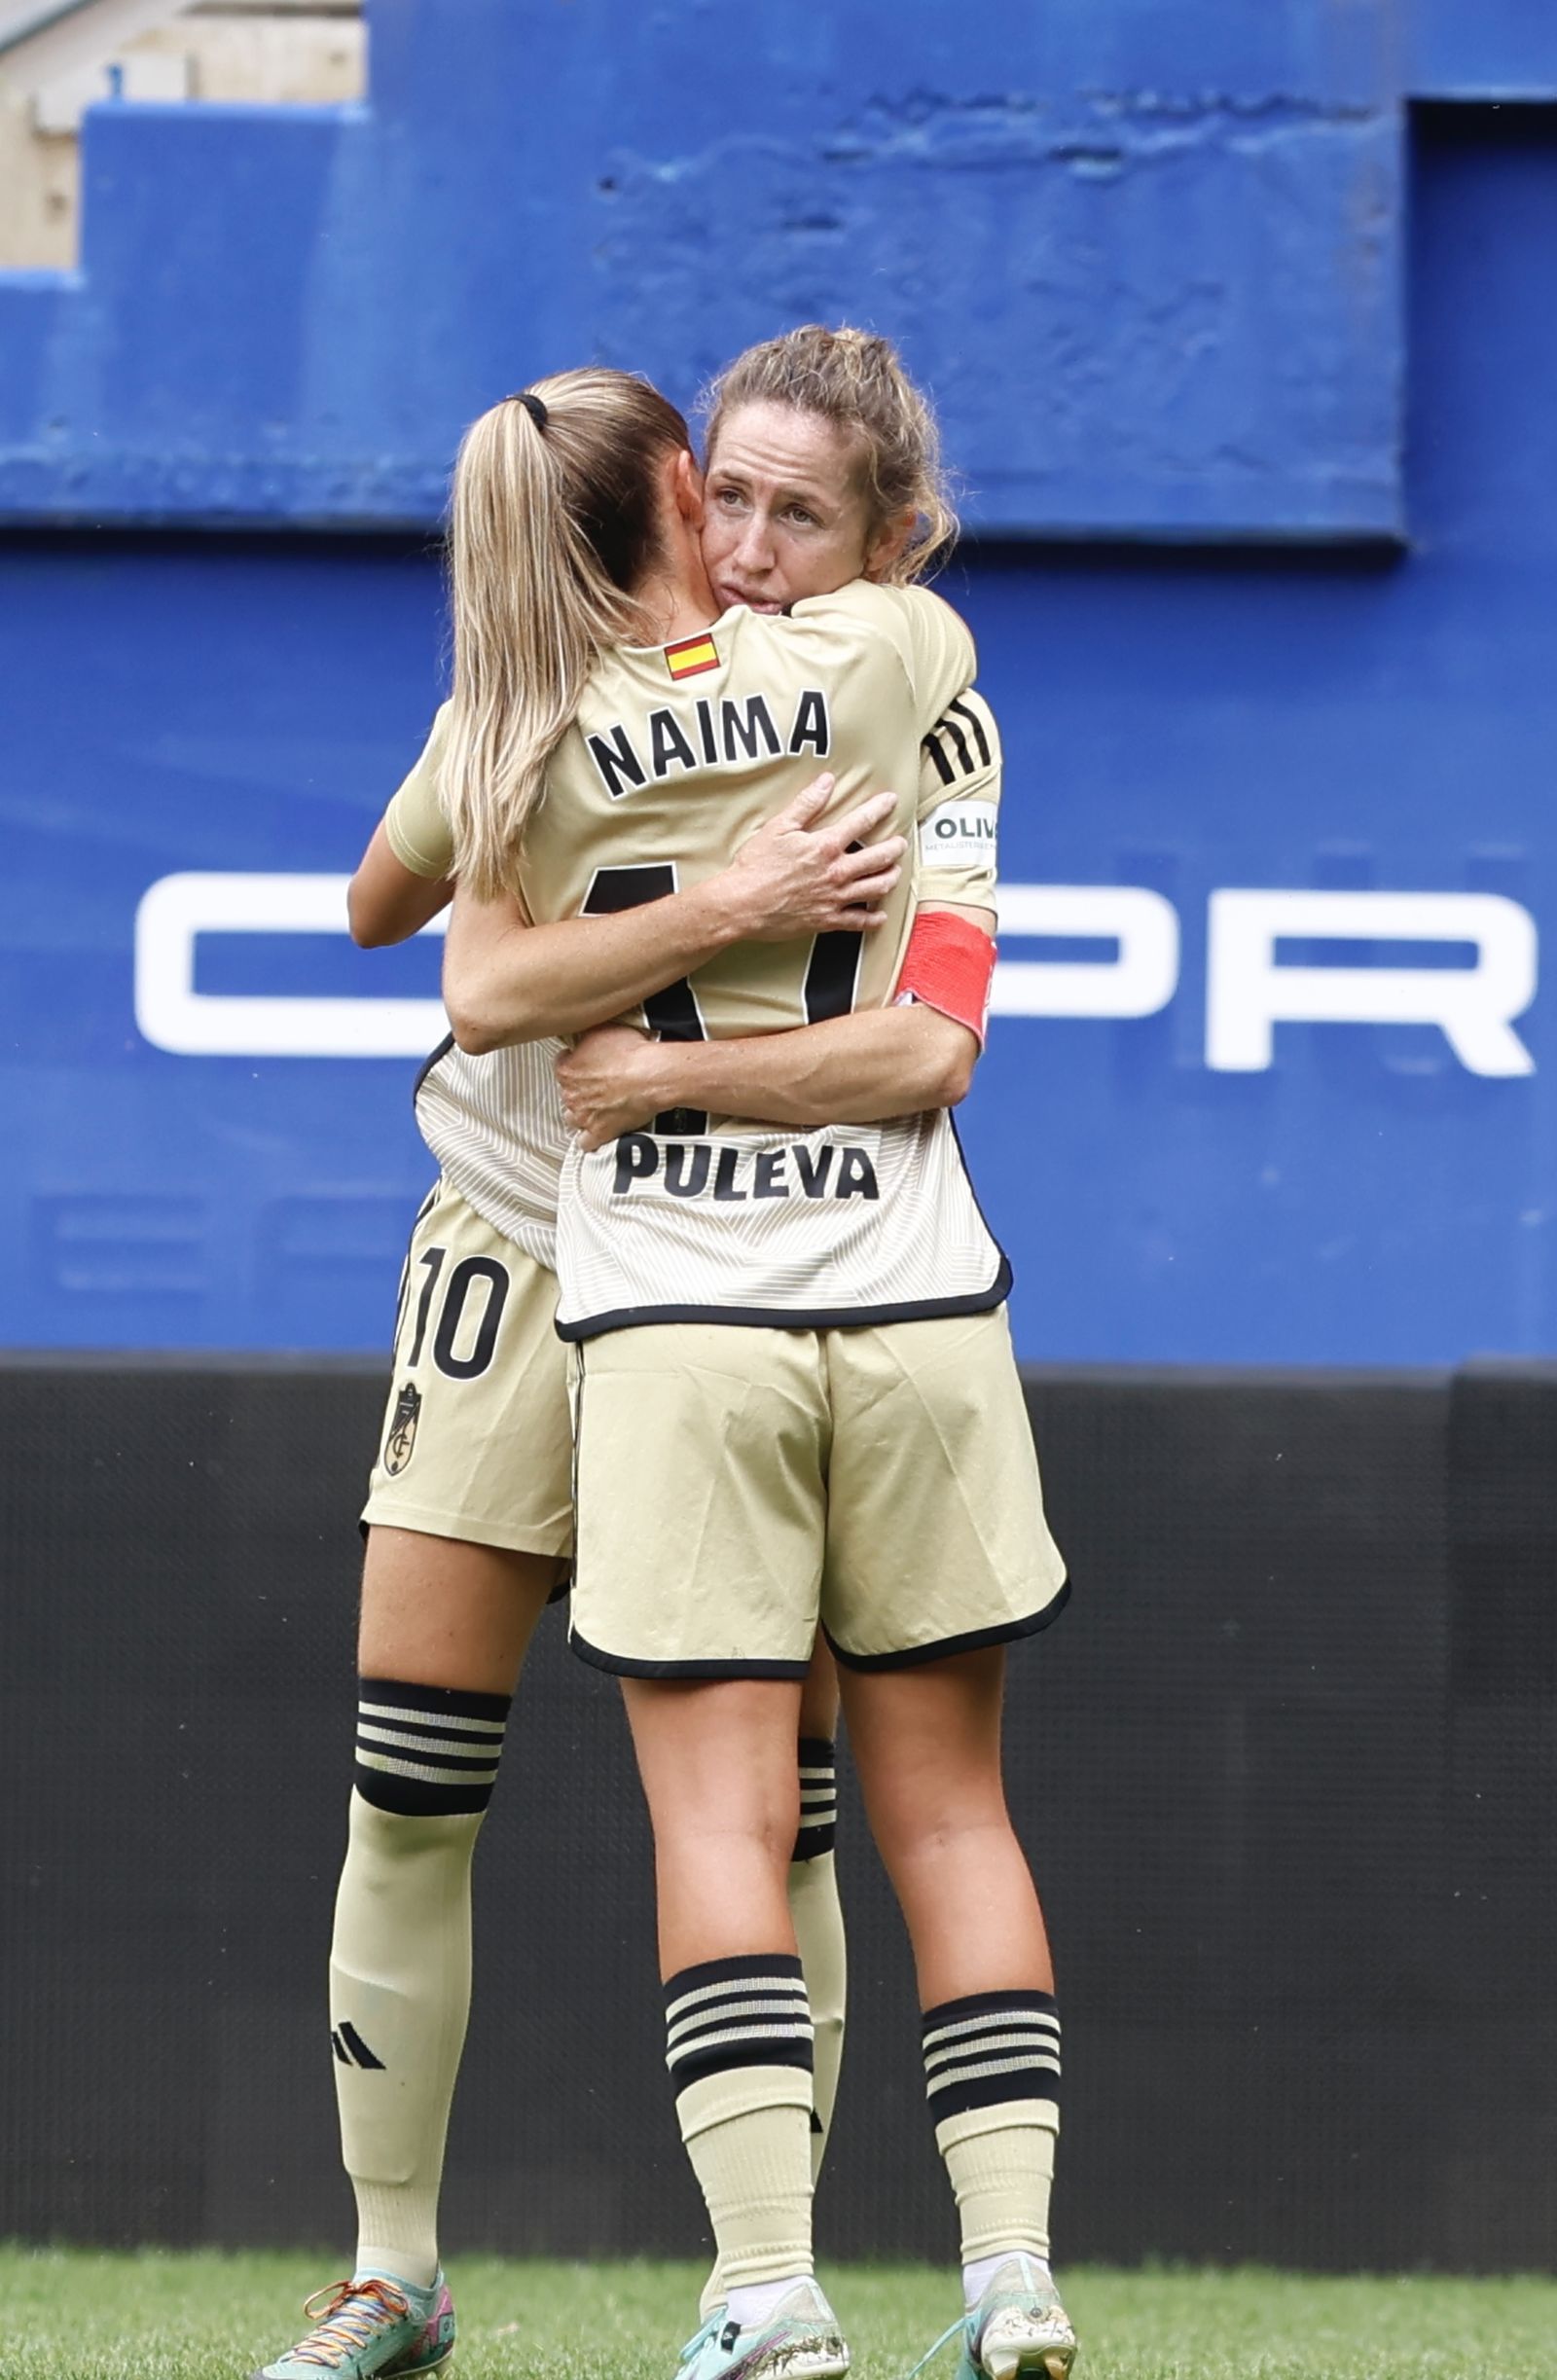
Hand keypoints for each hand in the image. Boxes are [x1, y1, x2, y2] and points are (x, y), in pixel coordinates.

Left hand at [556, 1025, 664, 1151]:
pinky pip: (586, 1143)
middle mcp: (571, 1093)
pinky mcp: (599, 1133)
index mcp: (567, 1069)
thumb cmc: (631, 1053)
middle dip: (579, 1089)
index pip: (561, 1064)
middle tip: (596, 1084)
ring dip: (580, 1114)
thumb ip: (586, 1036)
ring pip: (571, 1118)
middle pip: (566, 1092)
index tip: (584, 1062)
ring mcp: (583, 1115)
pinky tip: (595, 1133)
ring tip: (593, 1108)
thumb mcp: (603, 1030)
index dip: (575, 1061)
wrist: (650, 1076)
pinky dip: (589, 1140)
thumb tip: (583, 1033)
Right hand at [719, 773, 905, 942]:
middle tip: (900, 843)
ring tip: (895, 871)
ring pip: (876, 888)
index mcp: (825, 846)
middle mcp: (836, 872)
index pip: (861, 822)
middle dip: (894, 848)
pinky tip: (880, 915)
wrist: (742, 904)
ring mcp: (835, 898)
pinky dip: (873, 919)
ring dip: (891, 878)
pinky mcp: (828, 920)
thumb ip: (806, 804)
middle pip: (879, 857)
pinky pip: (859, 922)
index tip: (890, 802)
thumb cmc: (756, 866)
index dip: (879, 808)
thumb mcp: (779, 827)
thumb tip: (826, 783)